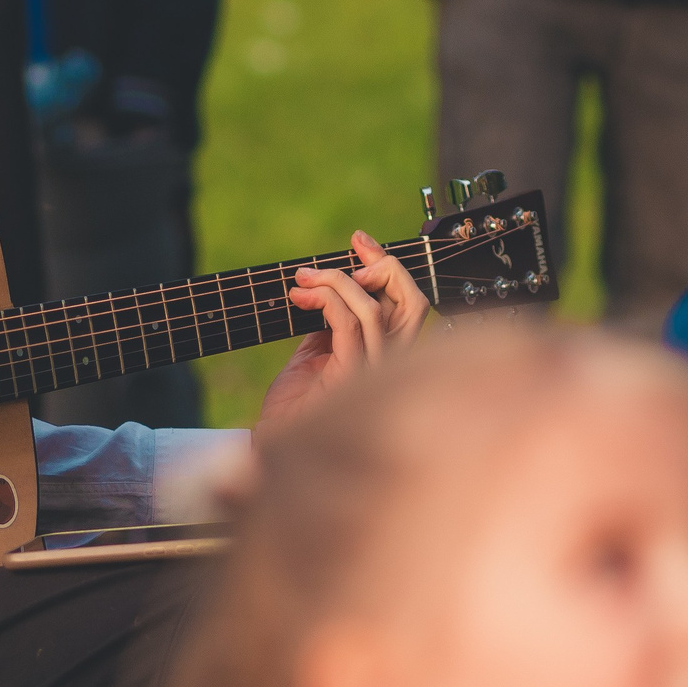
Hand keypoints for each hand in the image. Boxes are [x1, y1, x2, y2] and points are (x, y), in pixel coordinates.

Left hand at [254, 232, 426, 433]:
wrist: (274, 443)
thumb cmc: (294, 406)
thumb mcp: (316, 351)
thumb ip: (332, 321)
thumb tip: (330, 286)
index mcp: (388, 355)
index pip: (409, 304)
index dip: (390, 268)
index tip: (361, 243)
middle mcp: (392, 365)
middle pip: (413, 302)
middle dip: (384, 265)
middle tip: (354, 247)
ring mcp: (375, 373)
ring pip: (376, 309)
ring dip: (338, 280)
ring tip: (305, 277)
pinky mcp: (352, 378)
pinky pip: (347, 324)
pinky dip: (325, 299)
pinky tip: (302, 296)